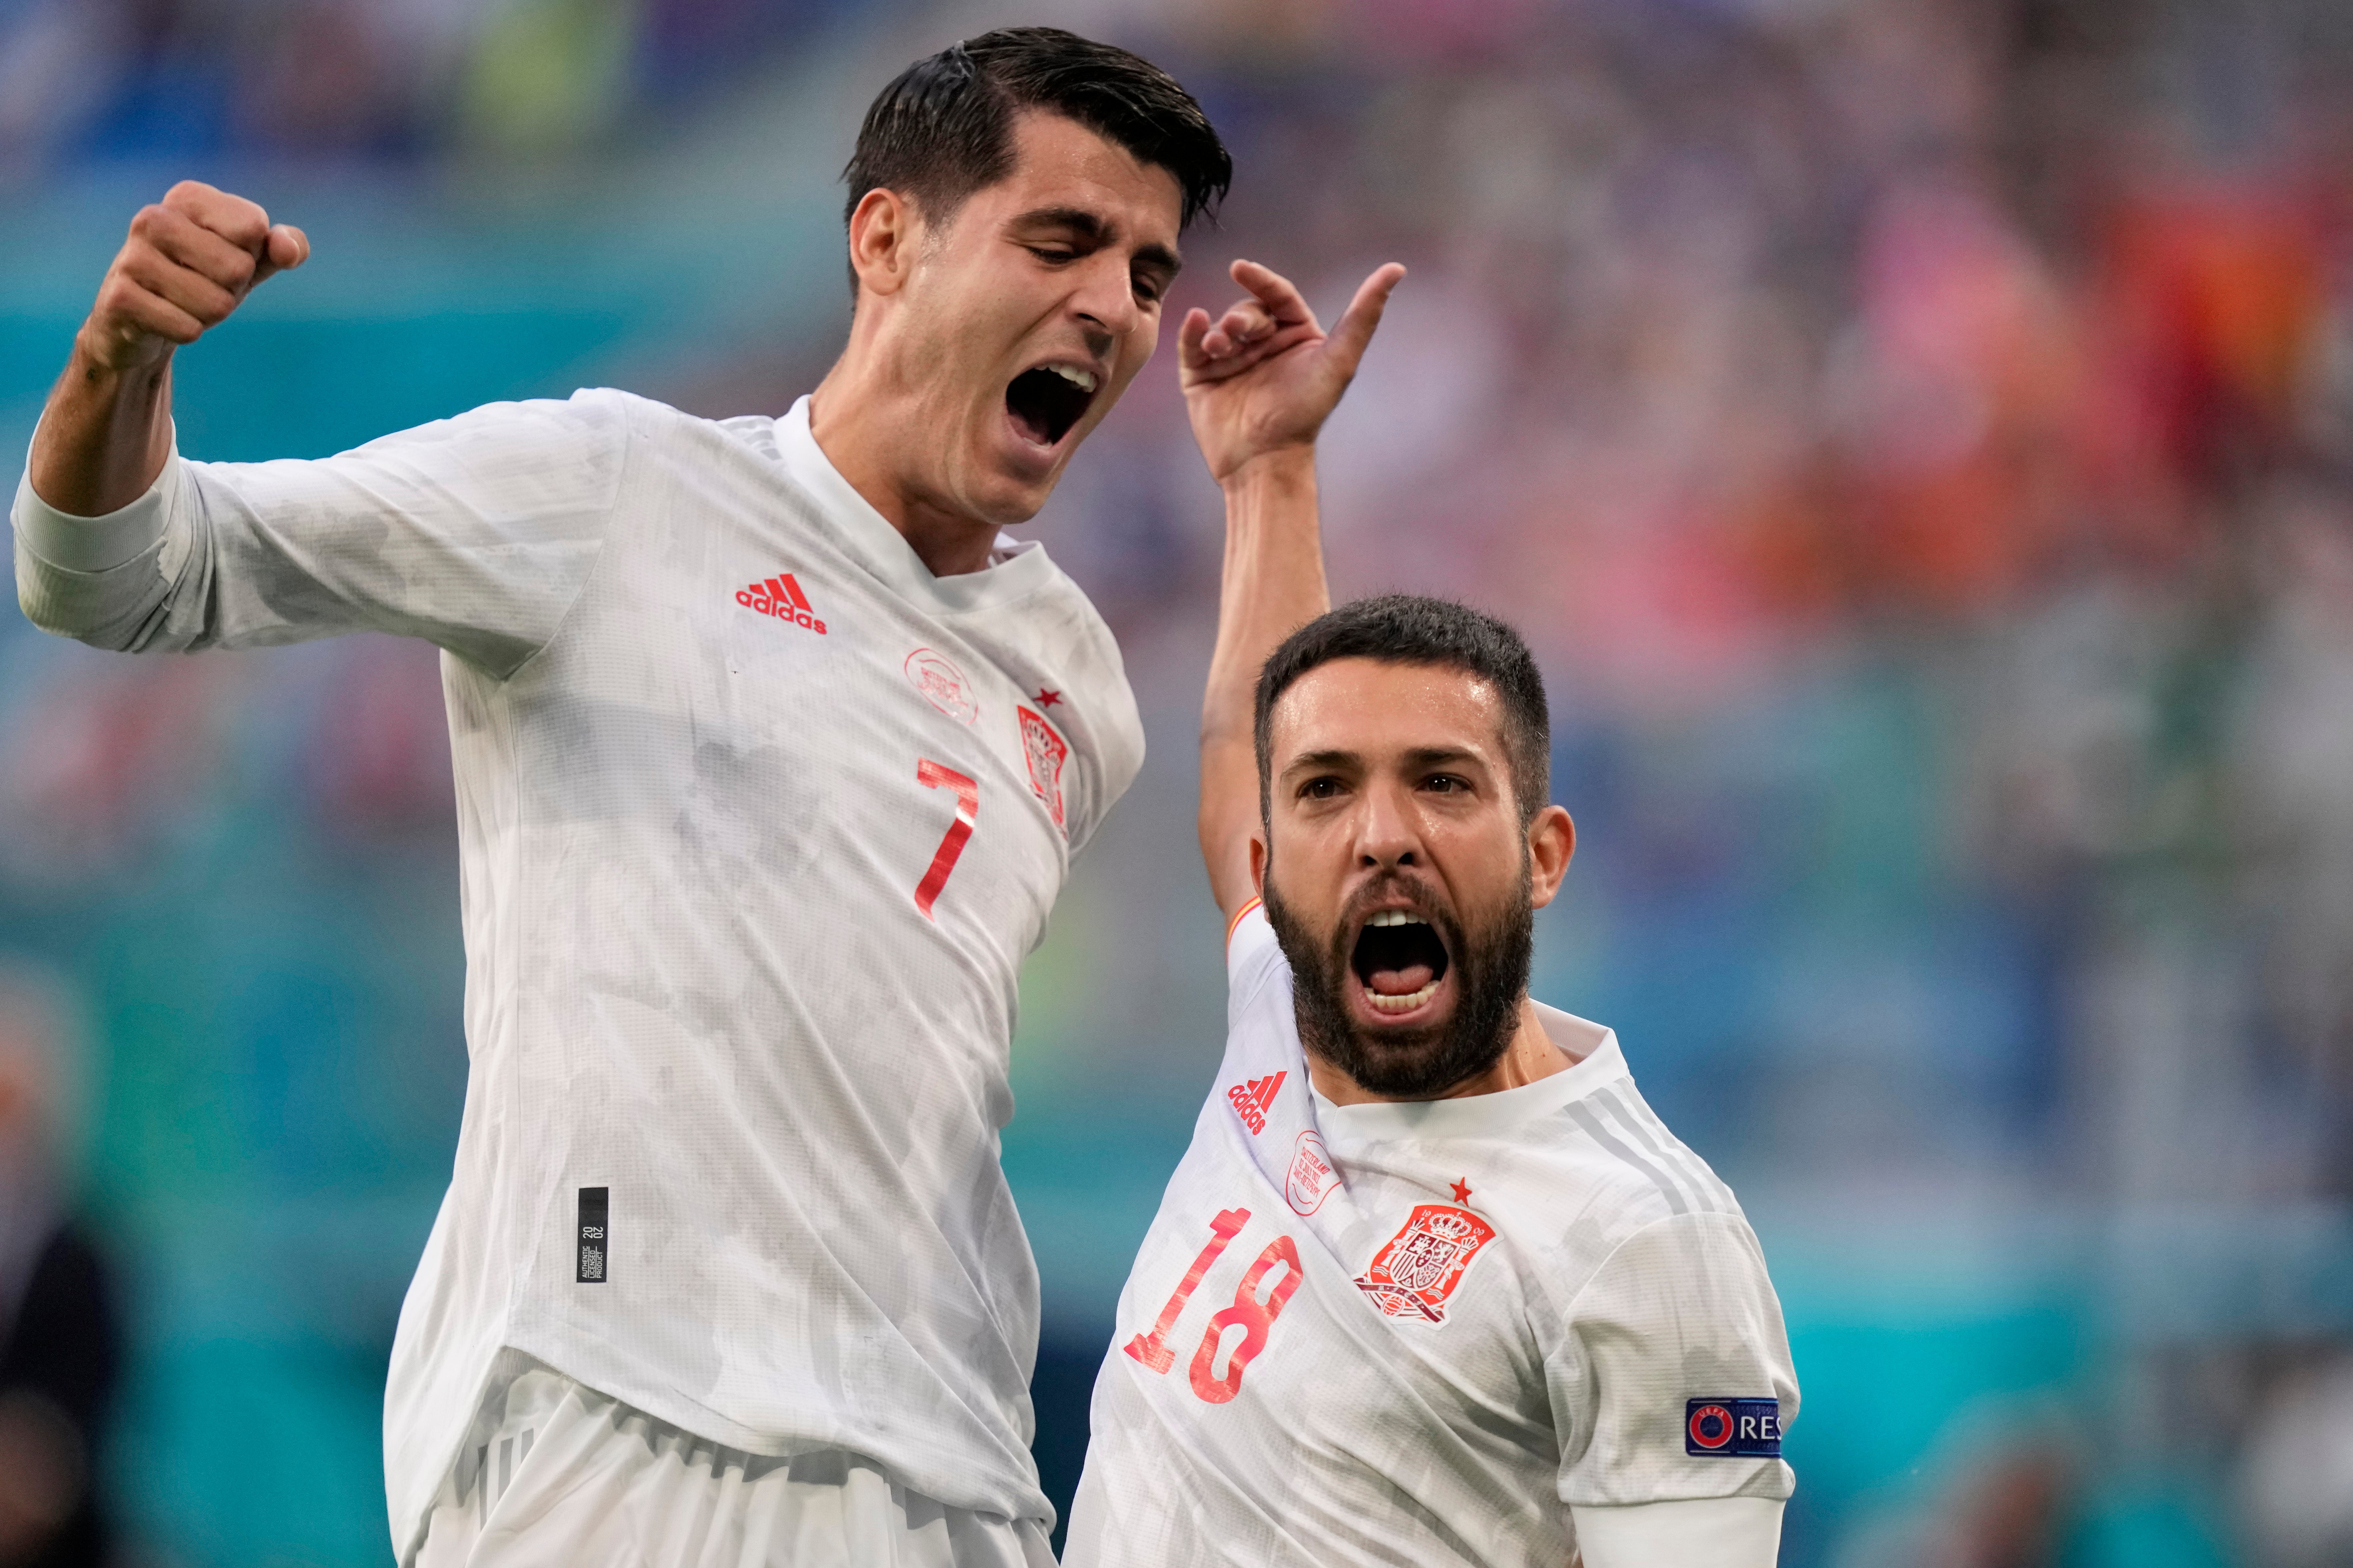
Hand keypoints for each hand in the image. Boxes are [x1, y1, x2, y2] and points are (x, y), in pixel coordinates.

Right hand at [77, 180, 309, 373]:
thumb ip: (284, 247)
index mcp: (187, 197)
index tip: (223, 255)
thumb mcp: (251, 258)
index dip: (250, 254)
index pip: (254, 227)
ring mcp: (130, 257)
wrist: (140, 317)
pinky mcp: (120, 298)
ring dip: (209, 314)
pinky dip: (187, 332)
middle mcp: (152, 218)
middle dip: (231, 290)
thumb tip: (288, 249)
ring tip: (183, 302)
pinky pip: (188, 328)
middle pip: (238, 268)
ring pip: (216, 304)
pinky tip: (163, 319)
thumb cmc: (203, 277)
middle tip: (204, 285)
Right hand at [1179, 259, 1404, 486]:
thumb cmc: (1304, 413)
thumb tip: (1396, 268)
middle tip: (1237, 332)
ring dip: (1219, 330)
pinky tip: (1195, 323)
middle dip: (1242, 317)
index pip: (1278, 296)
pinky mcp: (1202, 377)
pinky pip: (1191, 345)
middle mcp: (1264, 345)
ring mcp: (1231, 360)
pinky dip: (1191, 332)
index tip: (1240, 267)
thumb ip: (1364, 314)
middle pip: (1248, 311)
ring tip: (1220, 346)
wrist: (1265, 460)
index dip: (1260, 279)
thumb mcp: (1339, 360)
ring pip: (1219, 327)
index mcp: (1296, 337)